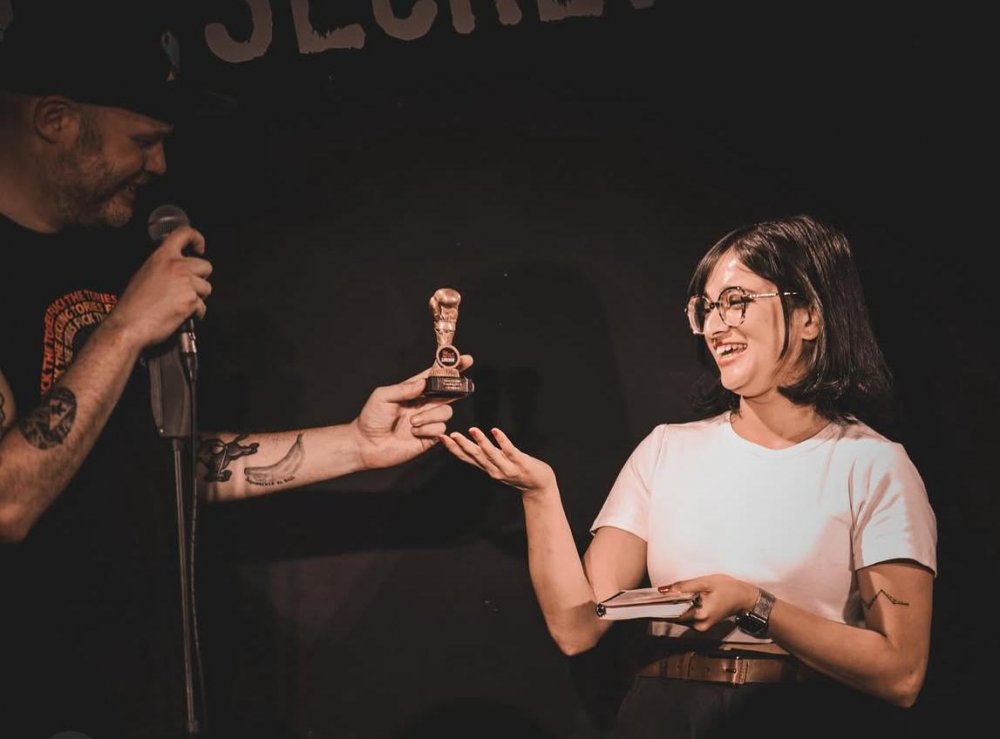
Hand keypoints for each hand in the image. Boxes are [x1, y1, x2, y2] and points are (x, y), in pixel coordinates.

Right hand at [105, 225, 211, 347]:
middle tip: (187, 288)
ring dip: (198, 297)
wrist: (129, 324)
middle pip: (206, 266)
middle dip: (200, 278)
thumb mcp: (143, 274)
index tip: (199, 248)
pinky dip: (196, 313)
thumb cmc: (132, 304)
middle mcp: (176, 267)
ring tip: (181, 304)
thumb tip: (175, 269)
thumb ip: (163, 267)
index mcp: (162, 257)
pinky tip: (181, 315)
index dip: (197, 238)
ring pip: (207, 288)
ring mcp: (186, 283)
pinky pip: (203, 307)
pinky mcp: (191, 300)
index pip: (184, 233)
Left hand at [351, 355, 473, 469]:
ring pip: (446, 412)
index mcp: (413, 390)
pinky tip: (414, 433)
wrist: (367, 445)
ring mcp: (427, 420)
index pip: (435, 375)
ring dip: (430, 416)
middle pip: (448, 392)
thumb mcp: (383, 396)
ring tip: (412, 423)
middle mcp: (423, 404)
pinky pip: (441, 429)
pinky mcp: (429, 437)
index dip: (450, 367)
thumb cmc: (371, 418)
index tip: (466, 359)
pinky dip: (428, 430)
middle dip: (458, 387)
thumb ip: (404, 388)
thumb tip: (423, 382)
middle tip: (463, 385)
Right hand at [439, 426, 555, 494]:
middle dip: (462, 445)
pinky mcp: (520, 463)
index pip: (467, 458)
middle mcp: (494, 469)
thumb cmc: (518, 472)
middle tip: (450, 435)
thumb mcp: (498, 465)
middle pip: (475, 456)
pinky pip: (510, 451)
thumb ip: (486, 457)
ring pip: (491, 454)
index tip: (442, 438)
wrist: (539, 485)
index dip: (454, 448)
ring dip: (481, 442)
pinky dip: (502, 441)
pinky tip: (495, 431)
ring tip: (473, 430)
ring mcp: (507, 467)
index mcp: (487, 468)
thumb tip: (471, 445)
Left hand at [658, 574, 759, 631]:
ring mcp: (701, 626)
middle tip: (650, 595)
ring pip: (680, 616)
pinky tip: (674, 599)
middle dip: (664, 605)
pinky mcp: (702, 624)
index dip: (659, 606)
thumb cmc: (728, 588)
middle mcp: (699, 625)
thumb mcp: (706, 582)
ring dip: (672, 606)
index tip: (647, 600)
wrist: (745, 598)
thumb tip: (664, 590)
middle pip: (675, 615)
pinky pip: (686, 616)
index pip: (673, 613)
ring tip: (661, 595)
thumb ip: (684, 586)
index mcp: (701, 615)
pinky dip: (680, 607)